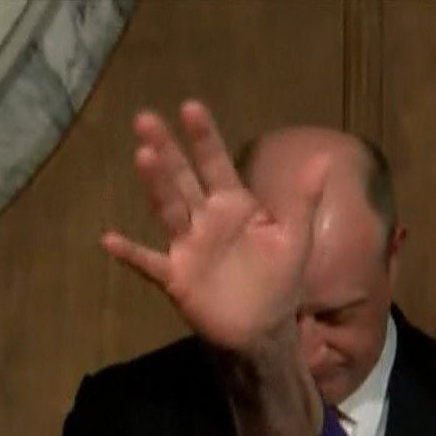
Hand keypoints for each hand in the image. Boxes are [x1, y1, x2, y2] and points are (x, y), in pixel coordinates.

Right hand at [100, 100, 321, 357]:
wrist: (265, 328)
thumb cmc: (278, 279)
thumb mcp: (295, 237)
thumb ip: (303, 199)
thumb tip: (325, 159)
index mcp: (233, 204)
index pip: (216, 164)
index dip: (204, 138)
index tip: (191, 106)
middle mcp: (204, 218)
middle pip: (182, 178)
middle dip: (167, 150)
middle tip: (146, 119)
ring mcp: (187, 245)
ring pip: (168, 209)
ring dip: (155, 185)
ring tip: (142, 156)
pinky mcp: (176, 276)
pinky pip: (150, 263)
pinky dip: (131, 254)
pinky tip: (109, 239)